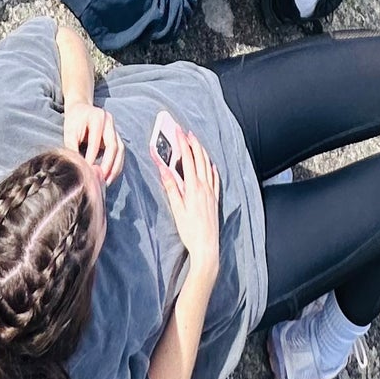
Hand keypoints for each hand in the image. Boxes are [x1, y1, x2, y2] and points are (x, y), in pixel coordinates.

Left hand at [64, 98, 122, 182]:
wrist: (81, 108)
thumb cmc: (74, 120)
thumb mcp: (69, 131)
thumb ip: (72, 148)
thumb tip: (76, 168)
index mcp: (97, 117)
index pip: (96, 142)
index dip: (91, 159)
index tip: (87, 174)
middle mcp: (109, 121)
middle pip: (113, 146)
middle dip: (108, 165)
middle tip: (100, 180)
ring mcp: (115, 128)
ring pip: (120, 150)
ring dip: (115, 167)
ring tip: (107, 181)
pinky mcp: (116, 136)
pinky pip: (120, 152)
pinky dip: (116, 165)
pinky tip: (110, 175)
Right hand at [155, 123, 220, 284]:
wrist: (206, 246)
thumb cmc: (190, 230)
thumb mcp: (177, 209)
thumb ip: (171, 188)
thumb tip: (163, 169)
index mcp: (193, 187)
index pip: (187, 159)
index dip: (182, 143)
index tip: (177, 131)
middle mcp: (204, 186)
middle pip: (199, 159)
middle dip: (193, 143)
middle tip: (186, 132)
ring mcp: (212, 192)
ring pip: (208, 166)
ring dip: (202, 152)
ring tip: (196, 143)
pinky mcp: (215, 199)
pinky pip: (216, 178)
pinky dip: (212, 168)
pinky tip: (211, 165)